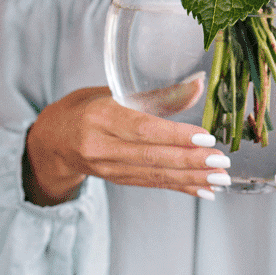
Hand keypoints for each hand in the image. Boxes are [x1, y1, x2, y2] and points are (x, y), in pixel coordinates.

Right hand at [23, 76, 231, 204]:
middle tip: (222, 162)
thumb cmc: (87, 107)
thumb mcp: (114, 92)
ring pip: (155, 175)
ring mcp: (108, 169)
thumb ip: (156, 94)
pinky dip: (181, 187)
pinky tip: (205, 190)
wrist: (53, 140)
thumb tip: (198, 84)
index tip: (206, 138)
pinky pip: (153, 185)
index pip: (142, 129)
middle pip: (151, 157)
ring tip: (220, 178)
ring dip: (192, 178)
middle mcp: (101, 146)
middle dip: (190, 161)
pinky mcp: (117, 181)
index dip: (175, 135)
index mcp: (100, 117)